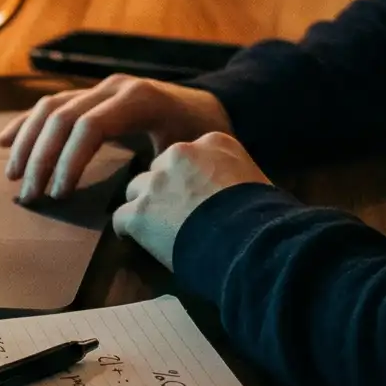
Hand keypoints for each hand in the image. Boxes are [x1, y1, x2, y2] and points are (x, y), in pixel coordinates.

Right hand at [0, 74, 232, 202]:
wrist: (210, 106)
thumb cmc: (201, 136)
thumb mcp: (187, 153)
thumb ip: (159, 171)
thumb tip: (128, 202)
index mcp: (138, 100)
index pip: (89, 127)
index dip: (69, 161)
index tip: (58, 195)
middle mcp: (114, 88)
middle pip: (63, 117)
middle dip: (41, 158)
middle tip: (30, 195)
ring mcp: (100, 88)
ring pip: (50, 108)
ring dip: (27, 142)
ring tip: (14, 176)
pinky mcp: (91, 94)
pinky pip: (51, 105)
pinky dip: (26, 124)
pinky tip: (3, 142)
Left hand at [112, 133, 270, 265]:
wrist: (249, 241)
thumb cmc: (263, 217)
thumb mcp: (257, 182)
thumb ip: (236, 177)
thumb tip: (238, 194)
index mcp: (214, 143)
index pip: (189, 156)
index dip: (190, 179)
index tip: (198, 197)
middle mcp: (180, 154)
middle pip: (159, 169)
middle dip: (165, 190)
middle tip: (177, 216)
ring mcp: (156, 182)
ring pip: (137, 191)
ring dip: (145, 208)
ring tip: (157, 231)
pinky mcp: (139, 212)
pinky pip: (122, 219)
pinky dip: (129, 231)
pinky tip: (138, 241)